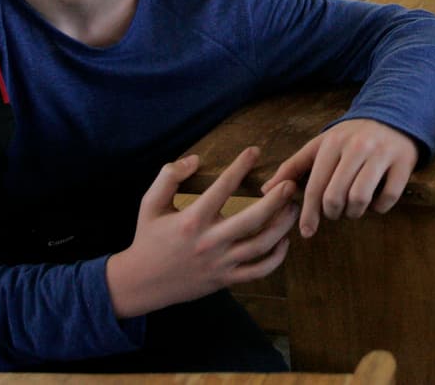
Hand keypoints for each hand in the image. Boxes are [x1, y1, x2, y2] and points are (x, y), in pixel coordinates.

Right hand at [106, 147, 297, 317]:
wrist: (141, 283)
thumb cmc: (148, 238)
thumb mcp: (150, 204)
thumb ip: (169, 177)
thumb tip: (195, 159)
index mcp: (192, 220)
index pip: (222, 187)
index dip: (240, 166)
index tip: (254, 151)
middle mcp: (209, 241)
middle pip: (252, 219)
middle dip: (276, 200)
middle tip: (290, 183)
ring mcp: (220, 263)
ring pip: (261, 245)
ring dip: (282, 225)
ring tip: (293, 207)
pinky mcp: (226, 280)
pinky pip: (259, 271)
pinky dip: (276, 258)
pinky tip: (283, 241)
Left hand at [261, 119, 417, 237]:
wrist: (393, 116)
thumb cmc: (351, 137)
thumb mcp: (321, 145)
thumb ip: (293, 167)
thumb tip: (266, 190)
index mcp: (333, 143)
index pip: (316, 185)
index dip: (309, 212)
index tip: (307, 232)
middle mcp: (357, 147)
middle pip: (336, 196)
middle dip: (333, 212)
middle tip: (336, 211)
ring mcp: (381, 154)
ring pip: (360, 198)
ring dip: (354, 212)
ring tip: (353, 208)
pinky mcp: (403, 162)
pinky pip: (388, 197)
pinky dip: (379, 207)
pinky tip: (375, 201)